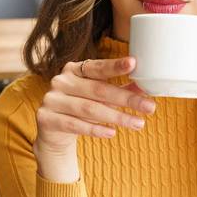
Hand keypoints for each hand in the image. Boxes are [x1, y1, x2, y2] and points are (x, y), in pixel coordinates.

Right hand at [35, 56, 155, 154]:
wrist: (53, 131)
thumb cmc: (81, 108)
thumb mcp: (100, 98)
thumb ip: (120, 90)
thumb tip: (145, 86)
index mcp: (74, 69)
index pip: (98, 67)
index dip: (115, 65)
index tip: (134, 63)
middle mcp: (61, 81)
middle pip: (98, 90)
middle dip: (127, 99)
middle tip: (150, 107)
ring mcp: (52, 99)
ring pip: (89, 108)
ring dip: (117, 117)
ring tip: (139, 124)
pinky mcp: (46, 117)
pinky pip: (74, 124)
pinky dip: (95, 129)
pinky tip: (112, 133)